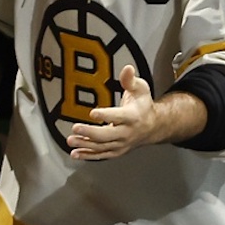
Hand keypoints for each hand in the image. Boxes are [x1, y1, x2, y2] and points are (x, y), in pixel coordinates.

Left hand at [65, 65, 204, 159]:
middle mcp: (128, 133)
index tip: (92, 113)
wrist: (153, 127)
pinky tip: (75, 153)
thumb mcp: (141, 89)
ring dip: (85, 145)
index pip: (119, 117)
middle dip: (90, 133)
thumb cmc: (143, 105)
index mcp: (133, 116)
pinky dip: (88, 156)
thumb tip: (127, 69)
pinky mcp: (117, 151)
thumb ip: (130, 80)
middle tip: (75, 128)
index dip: (106, 115)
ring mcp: (122, 144)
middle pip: (108, 135)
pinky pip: (101, 155)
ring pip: (102, 147)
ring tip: (71, 140)